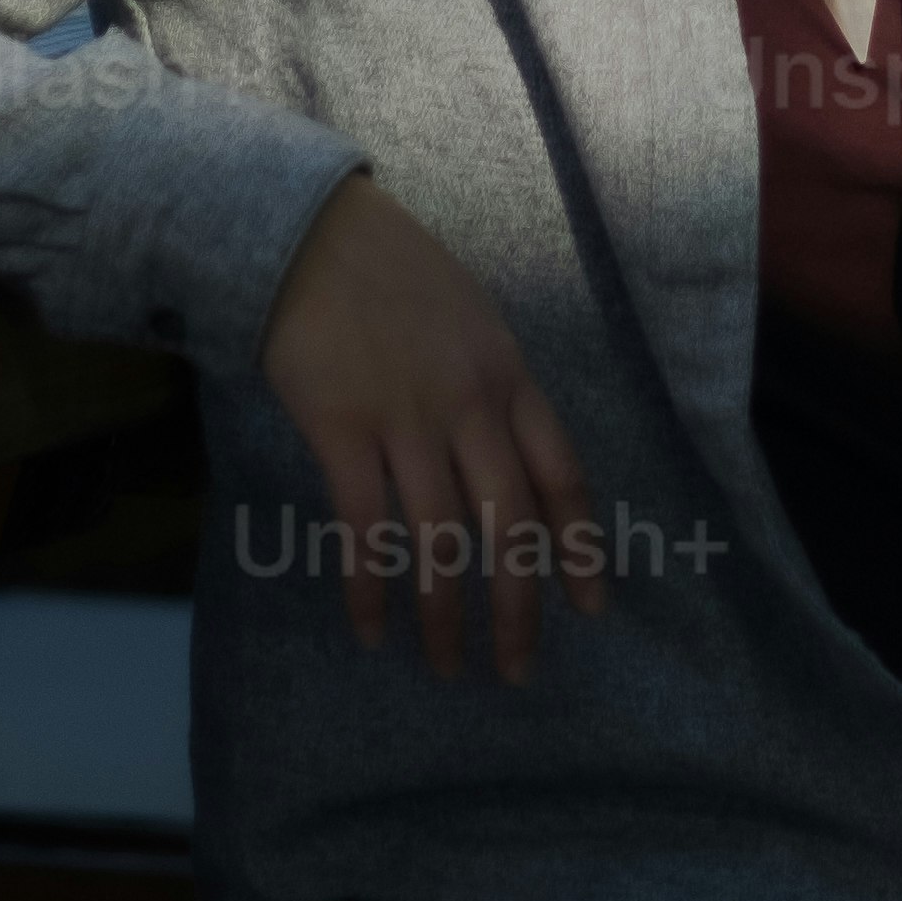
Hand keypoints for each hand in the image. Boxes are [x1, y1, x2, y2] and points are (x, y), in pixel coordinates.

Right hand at [257, 173, 607, 682]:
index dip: (580, 548)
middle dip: (517, 608)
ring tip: (446, 666)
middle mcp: (468, 402)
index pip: (562, 475)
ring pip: (439, 541)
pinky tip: (373, 629)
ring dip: (444, 616)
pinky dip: (370, 588)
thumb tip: (512, 467)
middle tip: (516, 669)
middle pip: (509, 525)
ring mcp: (405, 416)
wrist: (310, 231)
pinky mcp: (342, 427)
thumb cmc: (390, 272)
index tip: (592, 607)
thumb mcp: (470, 319)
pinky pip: (365, 528)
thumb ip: (492, 388)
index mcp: (508, 374)